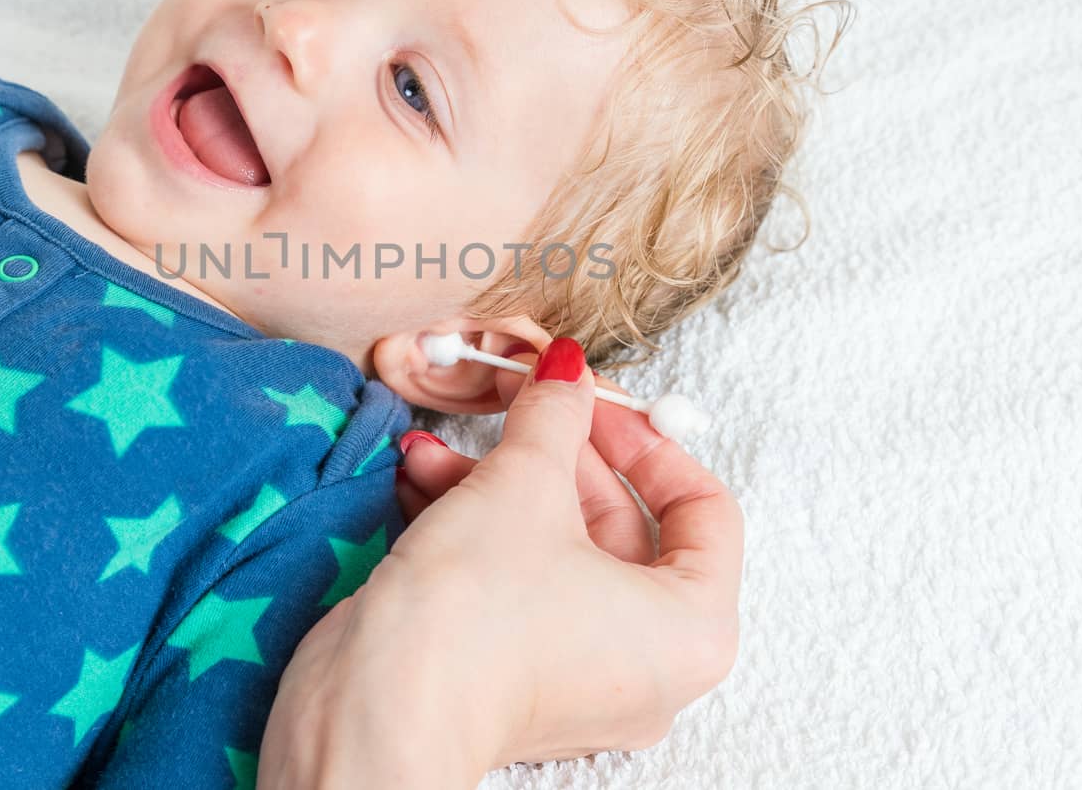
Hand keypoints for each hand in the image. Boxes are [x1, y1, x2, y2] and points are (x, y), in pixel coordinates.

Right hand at [261, 338, 743, 787]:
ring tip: (438, 447)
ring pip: (556, 551)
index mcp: (692, 628)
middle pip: (623, 526)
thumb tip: (567, 373)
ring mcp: (579, 676)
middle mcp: (647, 664)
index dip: (646, 440)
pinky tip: (423, 482)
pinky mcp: (515, 677)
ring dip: (498, 483)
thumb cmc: (476, 617)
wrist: (376, 709)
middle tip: (520, 402)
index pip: (705, 511)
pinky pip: (516, 584)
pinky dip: (478, 530)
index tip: (594, 402)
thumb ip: (556, 416)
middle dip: (555, 455)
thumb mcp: (525, 483)